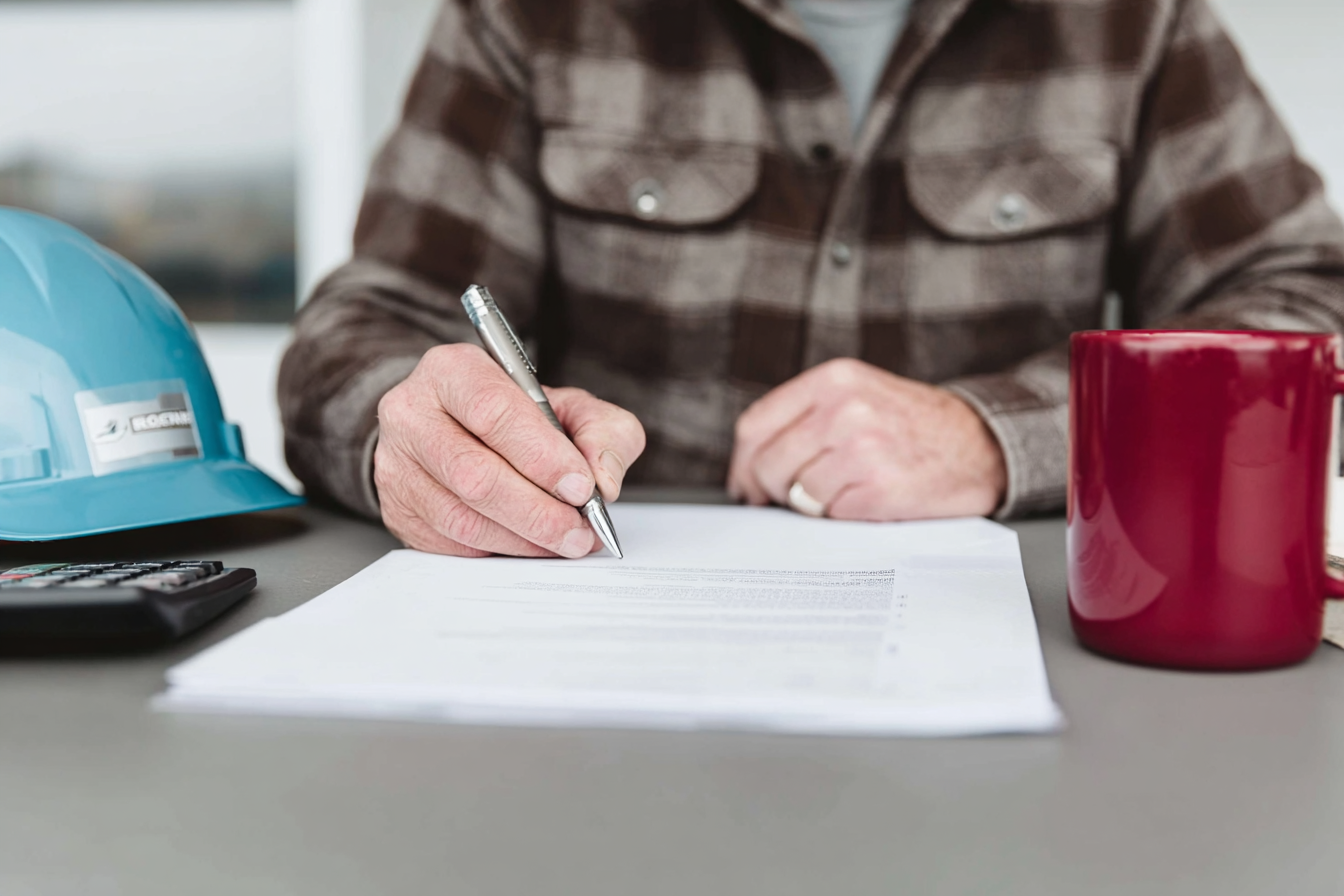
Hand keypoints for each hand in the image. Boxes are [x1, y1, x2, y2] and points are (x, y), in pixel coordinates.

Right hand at [373, 343, 644, 557]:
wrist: (461, 431)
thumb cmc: (518, 417)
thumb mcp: (572, 406)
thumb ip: (603, 431)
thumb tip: (603, 480)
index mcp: (452, 370)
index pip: (492, 411)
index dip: (541, 455)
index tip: (581, 486)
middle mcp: (412, 414)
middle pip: (475, 474)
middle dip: (538, 511)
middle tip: (580, 530)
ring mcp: (396, 466)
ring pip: (462, 518)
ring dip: (523, 539)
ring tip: (564, 541)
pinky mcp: (398, 511)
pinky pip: (451, 545)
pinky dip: (500, 552)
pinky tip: (530, 546)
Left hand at [727, 359, 1005, 520]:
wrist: (982, 444)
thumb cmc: (914, 425)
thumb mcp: (858, 395)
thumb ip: (806, 418)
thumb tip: (749, 468)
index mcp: (833, 379)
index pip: (756, 426)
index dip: (744, 464)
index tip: (745, 485)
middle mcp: (844, 409)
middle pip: (769, 464)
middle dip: (774, 490)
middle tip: (796, 497)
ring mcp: (862, 449)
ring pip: (798, 493)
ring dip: (814, 503)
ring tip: (848, 489)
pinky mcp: (878, 489)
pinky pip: (831, 514)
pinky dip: (843, 515)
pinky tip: (869, 498)